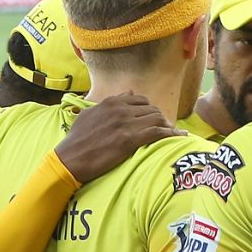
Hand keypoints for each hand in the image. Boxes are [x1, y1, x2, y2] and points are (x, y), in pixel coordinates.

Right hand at [55, 93, 183, 183]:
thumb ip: (110, 102)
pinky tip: (181, 136)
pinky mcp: (130, 140)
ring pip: (157, 119)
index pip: (140, 100)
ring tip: (172, 133)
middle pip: (152, 110)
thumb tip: (128, 93)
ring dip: (167, 126)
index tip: (154, 118)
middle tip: (165, 128)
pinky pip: (158, 133)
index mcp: (111, 102)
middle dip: (161, 119)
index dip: (150, 110)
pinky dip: (172, 134)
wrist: (70, 158)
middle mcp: (120, 110)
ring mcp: (126, 124)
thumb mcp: (90, 114)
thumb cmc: (77, 139)